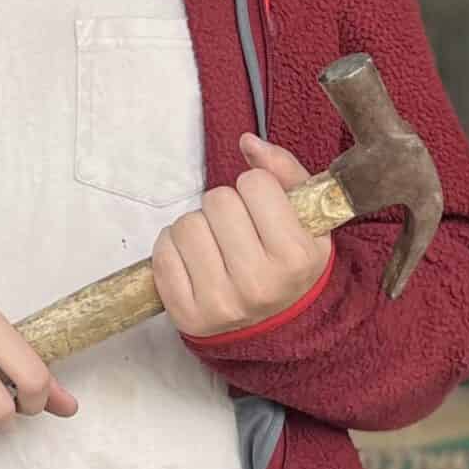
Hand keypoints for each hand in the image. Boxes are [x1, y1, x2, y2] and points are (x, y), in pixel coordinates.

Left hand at [151, 133, 330, 338]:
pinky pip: (161, 253)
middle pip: (216, 200)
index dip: (257, 189)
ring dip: (197, 226)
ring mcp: (220, 302)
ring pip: (185, 224)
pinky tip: (197, 261)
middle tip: (238, 230)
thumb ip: (284, 172)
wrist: (278, 327)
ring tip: (218, 246)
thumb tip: (247, 141)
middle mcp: (259, 283)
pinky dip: (173, 248)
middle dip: (225, 207)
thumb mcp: (307, 220)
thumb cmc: (289, 263)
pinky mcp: (187, 315)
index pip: (254, 183)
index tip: (264, 209)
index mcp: (295, 256)